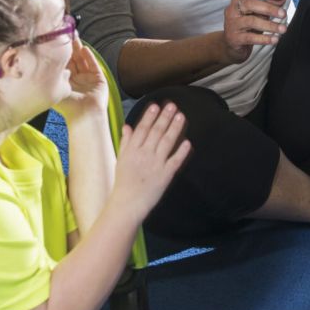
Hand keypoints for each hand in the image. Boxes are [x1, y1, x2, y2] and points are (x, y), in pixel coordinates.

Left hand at [53, 45, 110, 123]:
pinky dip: (89, 57)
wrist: (84, 115)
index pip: (63, 65)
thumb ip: (54, 76)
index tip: (57, 43)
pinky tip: (85, 49)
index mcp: (66, 83)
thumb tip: (47, 62)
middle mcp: (77, 80)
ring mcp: (88, 79)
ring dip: (79, 49)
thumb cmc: (68, 107)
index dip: (60, 54)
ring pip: (83, 60)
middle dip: (70, 48)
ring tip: (75, 38)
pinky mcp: (99, 79)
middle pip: (73, 60)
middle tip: (66, 35)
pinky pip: (93, 65)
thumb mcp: (57, 89)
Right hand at [113, 102, 191, 218]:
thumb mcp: (121, 160)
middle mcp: (144, 155)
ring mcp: (155, 164)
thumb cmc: (123, 182)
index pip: (142, 129)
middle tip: (172, 105)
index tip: (156, 105)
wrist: (127, 204)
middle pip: (156, 132)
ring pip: (167, 142)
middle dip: (164, 118)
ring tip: (180, 116)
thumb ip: (125, 142)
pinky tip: (188, 142)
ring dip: (174, 128)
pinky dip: (181, 151)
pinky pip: (175, 160)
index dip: (149, 117)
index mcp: (132, 150)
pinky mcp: (165, 175)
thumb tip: (127, 126)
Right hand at [220, 0, 287, 63]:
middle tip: (283, 14)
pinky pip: (250, 37)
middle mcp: (233, 9)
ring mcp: (232, 24)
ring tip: (283, 29)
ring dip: (270, 25)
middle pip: (249, 4)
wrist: (233, 43)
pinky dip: (264, 39)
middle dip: (269, 8)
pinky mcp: (234, 38)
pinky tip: (274, 39)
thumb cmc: (248, 24)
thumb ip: (270, 3)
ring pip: (251, 21)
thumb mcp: (259, 12)